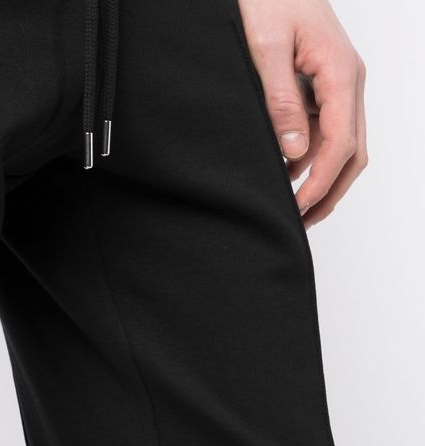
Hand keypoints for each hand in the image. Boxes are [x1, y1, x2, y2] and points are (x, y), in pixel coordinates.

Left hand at [238, 0, 367, 226]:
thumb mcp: (268, 48)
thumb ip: (281, 99)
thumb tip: (295, 149)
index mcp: (342, 72)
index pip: (341, 142)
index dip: (322, 181)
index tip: (299, 208)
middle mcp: (348, 80)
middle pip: (352, 151)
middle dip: (330, 191)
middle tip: (301, 223)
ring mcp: (338, 84)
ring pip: (342, 144)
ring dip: (322, 179)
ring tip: (293, 208)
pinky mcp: (324, 85)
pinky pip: (325, 130)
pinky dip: (309, 158)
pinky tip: (285, 174)